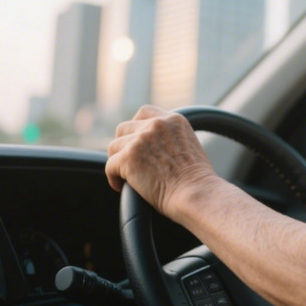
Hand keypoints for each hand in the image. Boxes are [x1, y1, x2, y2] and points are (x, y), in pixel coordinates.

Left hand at [106, 105, 217, 219]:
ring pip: (114, 147)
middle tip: (129, 161)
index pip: (144, 112)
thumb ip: (171, 137)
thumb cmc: (196, 179)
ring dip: (118, 161)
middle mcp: (156, 125)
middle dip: (124, 144)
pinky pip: (109, 166)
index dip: (136, 126)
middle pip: (124, 128)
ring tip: (125, 176)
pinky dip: (113, 178)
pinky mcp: (128, 157)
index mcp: (173, 120)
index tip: (136, 140)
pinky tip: (121, 186)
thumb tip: (154, 146)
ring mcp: (141, 140)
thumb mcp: (190, 145)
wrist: (195, 192)